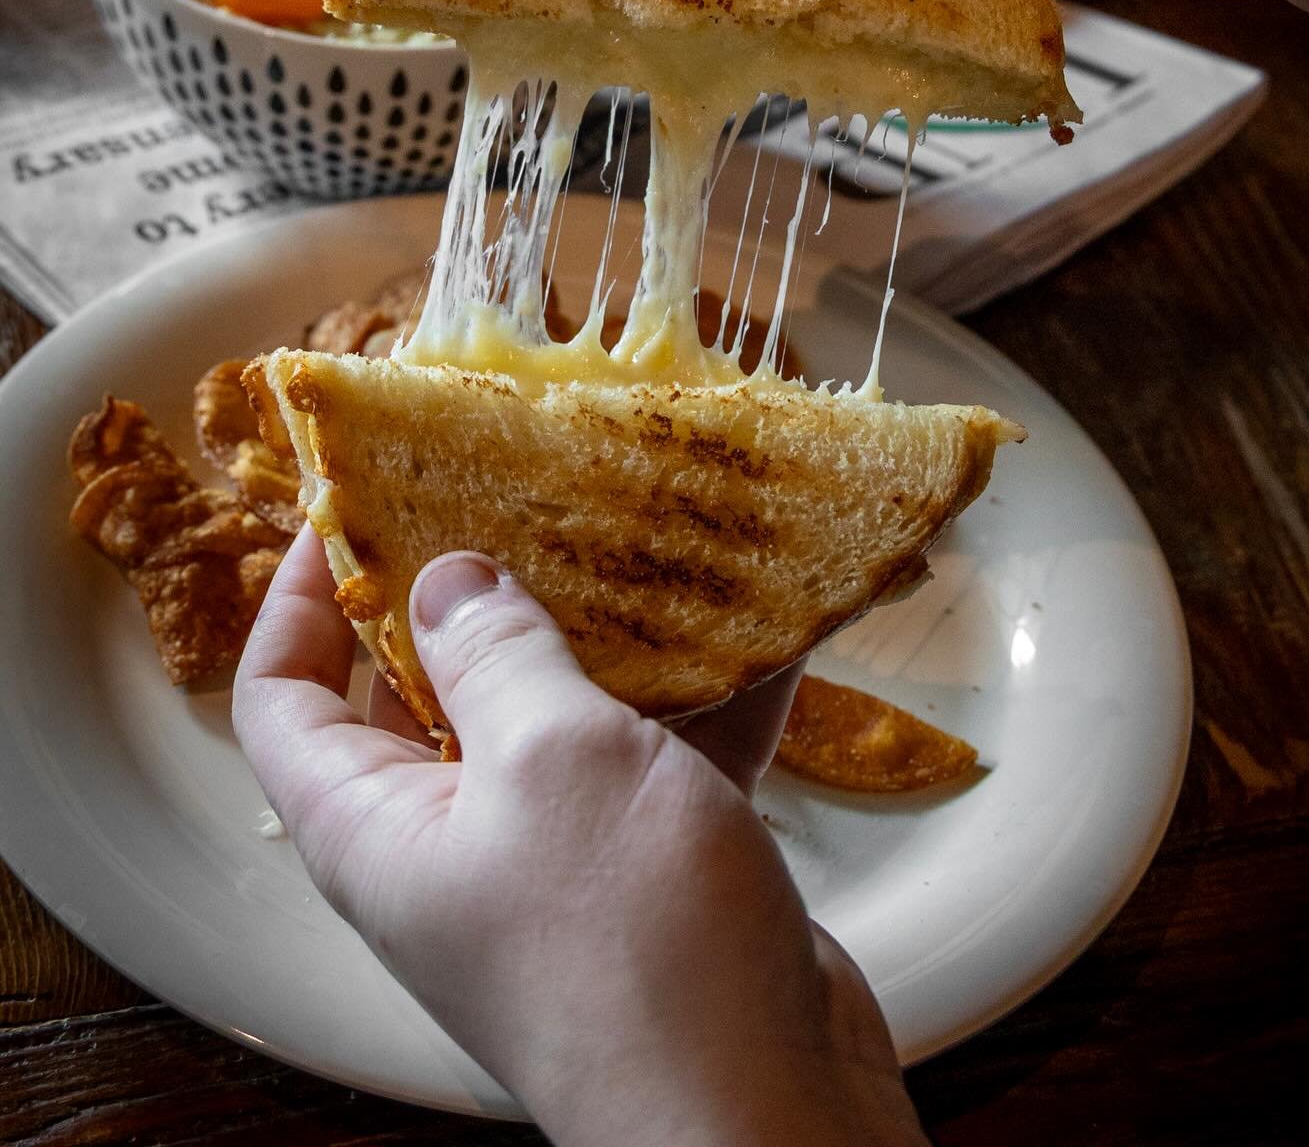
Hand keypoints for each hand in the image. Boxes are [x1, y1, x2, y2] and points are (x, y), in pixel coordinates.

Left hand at [233, 529, 924, 1146]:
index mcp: (379, 826)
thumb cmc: (625, 936)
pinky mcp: (652, 865)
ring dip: (604, 627)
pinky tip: (757, 618)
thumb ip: (497, 651)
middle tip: (516, 487)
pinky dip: (703, 691)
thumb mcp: (548, 758)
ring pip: (558, 712)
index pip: (285, 697)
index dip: (300, 595)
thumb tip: (445, 577)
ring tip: (640, 526)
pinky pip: (660, 753)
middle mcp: (453, 839)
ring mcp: (556, 855)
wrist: (760, 1110)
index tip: (350, 504)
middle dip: (472, 588)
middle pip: (426, 690)